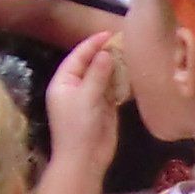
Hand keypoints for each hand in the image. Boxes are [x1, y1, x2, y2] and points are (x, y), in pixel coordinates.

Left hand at [44, 31, 129, 165]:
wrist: (85, 160)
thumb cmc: (79, 126)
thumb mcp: (86, 97)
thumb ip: (97, 74)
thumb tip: (105, 53)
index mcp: (63, 82)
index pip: (77, 57)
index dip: (91, 44)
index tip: (108, 34)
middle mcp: (75, 87)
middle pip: (90, 65)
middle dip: (104, 53)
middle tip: (123, 41)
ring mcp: (90, 98)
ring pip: (103, 76)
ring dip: (115, 67)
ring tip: (130, 53)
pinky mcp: (104, 108)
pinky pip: (112, 90)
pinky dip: (121, 82)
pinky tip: (131, 73)